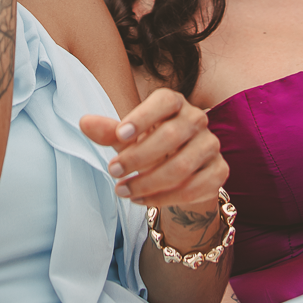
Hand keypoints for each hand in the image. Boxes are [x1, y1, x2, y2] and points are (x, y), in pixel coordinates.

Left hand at [81, 88, 227, 212]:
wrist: (180, 173)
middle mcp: (197, 118)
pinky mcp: (219, 171)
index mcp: (175, 102)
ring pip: (181, 166)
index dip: (143, 116)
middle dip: (138, 157)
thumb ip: (109, 131)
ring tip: (123, 191)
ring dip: (148, 182)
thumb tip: (83, 122)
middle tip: (113, 171)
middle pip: (171, 136)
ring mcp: (211, 144)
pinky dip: (164, 198)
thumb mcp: (128, 138)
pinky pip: (193, 187)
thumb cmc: (150, 147)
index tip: (119, 135)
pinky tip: (142, 201)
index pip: (164, 100)